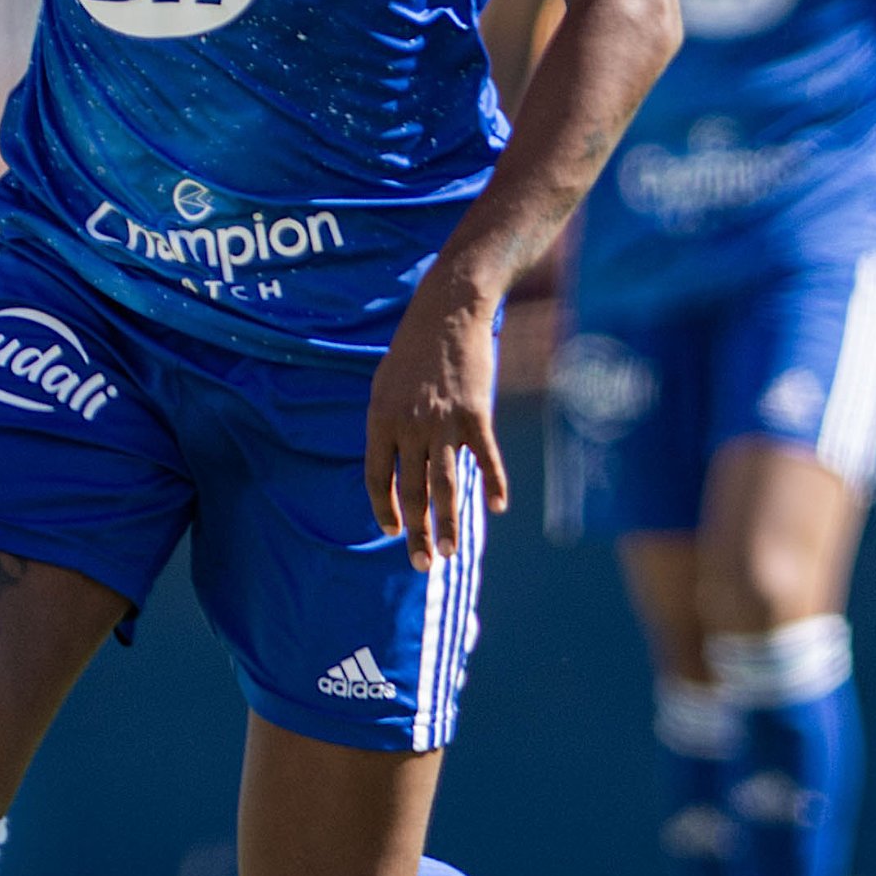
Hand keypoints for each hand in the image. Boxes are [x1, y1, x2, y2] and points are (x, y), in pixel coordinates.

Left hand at [366, 272, 506, 569]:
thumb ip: (388, 424)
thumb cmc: (414, 348)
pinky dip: (494, 484)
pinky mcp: (476, 415)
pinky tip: (498, 507)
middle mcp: (409, 426)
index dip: (384, 509)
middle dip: (417, 532)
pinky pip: (484, 458)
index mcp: (380, 419)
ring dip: (448, 523)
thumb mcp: (385, 383)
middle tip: (424, 564)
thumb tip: (392, 462)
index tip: (393, 531)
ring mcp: (443, 422)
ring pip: (445, 485)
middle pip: (412, 491)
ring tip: (449, 553)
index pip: (378, 477)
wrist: (448, 312)